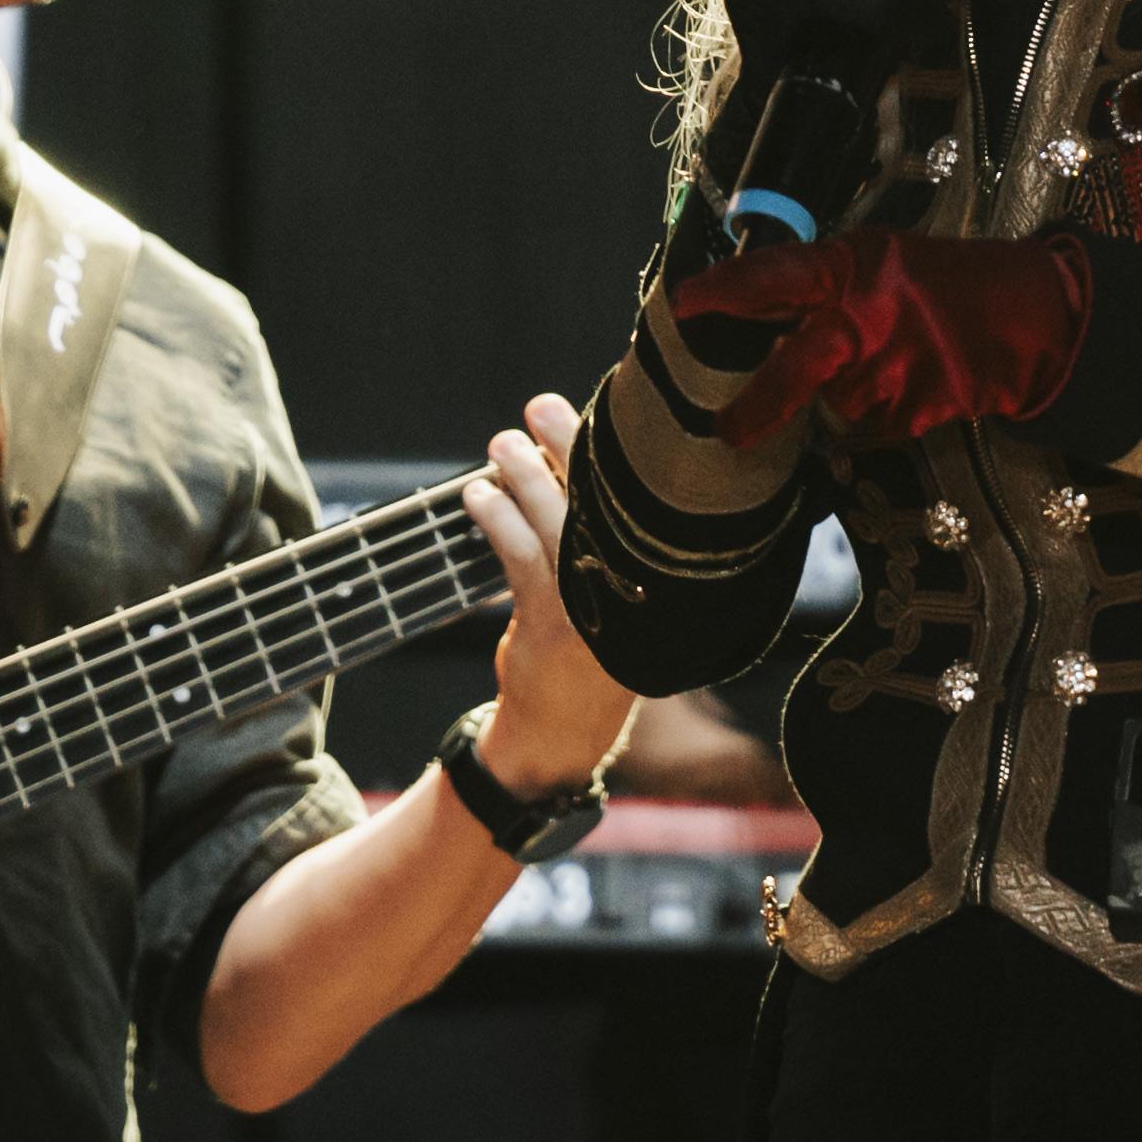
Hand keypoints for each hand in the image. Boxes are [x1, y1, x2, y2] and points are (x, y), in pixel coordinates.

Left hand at [461, 395, 636, 797]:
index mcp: (662, 573)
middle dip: (571, 441)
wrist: (564, 735)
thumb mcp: (620, 597)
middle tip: (541, 406)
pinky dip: (497, 517)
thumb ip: (613, 538)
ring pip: (558, 517)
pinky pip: (521, 554)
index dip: (617, 448)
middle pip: (605, 495)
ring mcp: (596, 603)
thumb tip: (574, 453)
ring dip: (524, 473)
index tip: (597, 406)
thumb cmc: (592, 648)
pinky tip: (479, 496)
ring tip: (501, 445)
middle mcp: (637, 584)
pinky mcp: (553, 622)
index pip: (644, 496)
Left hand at [673, 230, 1092, 447]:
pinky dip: (879, 416)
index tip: (681, 304)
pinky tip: (907, 385)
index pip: (773, 275)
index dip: (724, 291)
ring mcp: (891, 367)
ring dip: (844, 395)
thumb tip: (758, 318)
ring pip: (835, 402)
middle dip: (757, 405)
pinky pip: (871, 427)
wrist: (1028, 317)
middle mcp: (865, 316)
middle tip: (725, 433)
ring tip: (886, 364)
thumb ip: (822, 286)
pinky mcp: (915, 408)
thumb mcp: (878, 260)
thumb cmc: (944, 282)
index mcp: (851, 266)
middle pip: (792, 367)